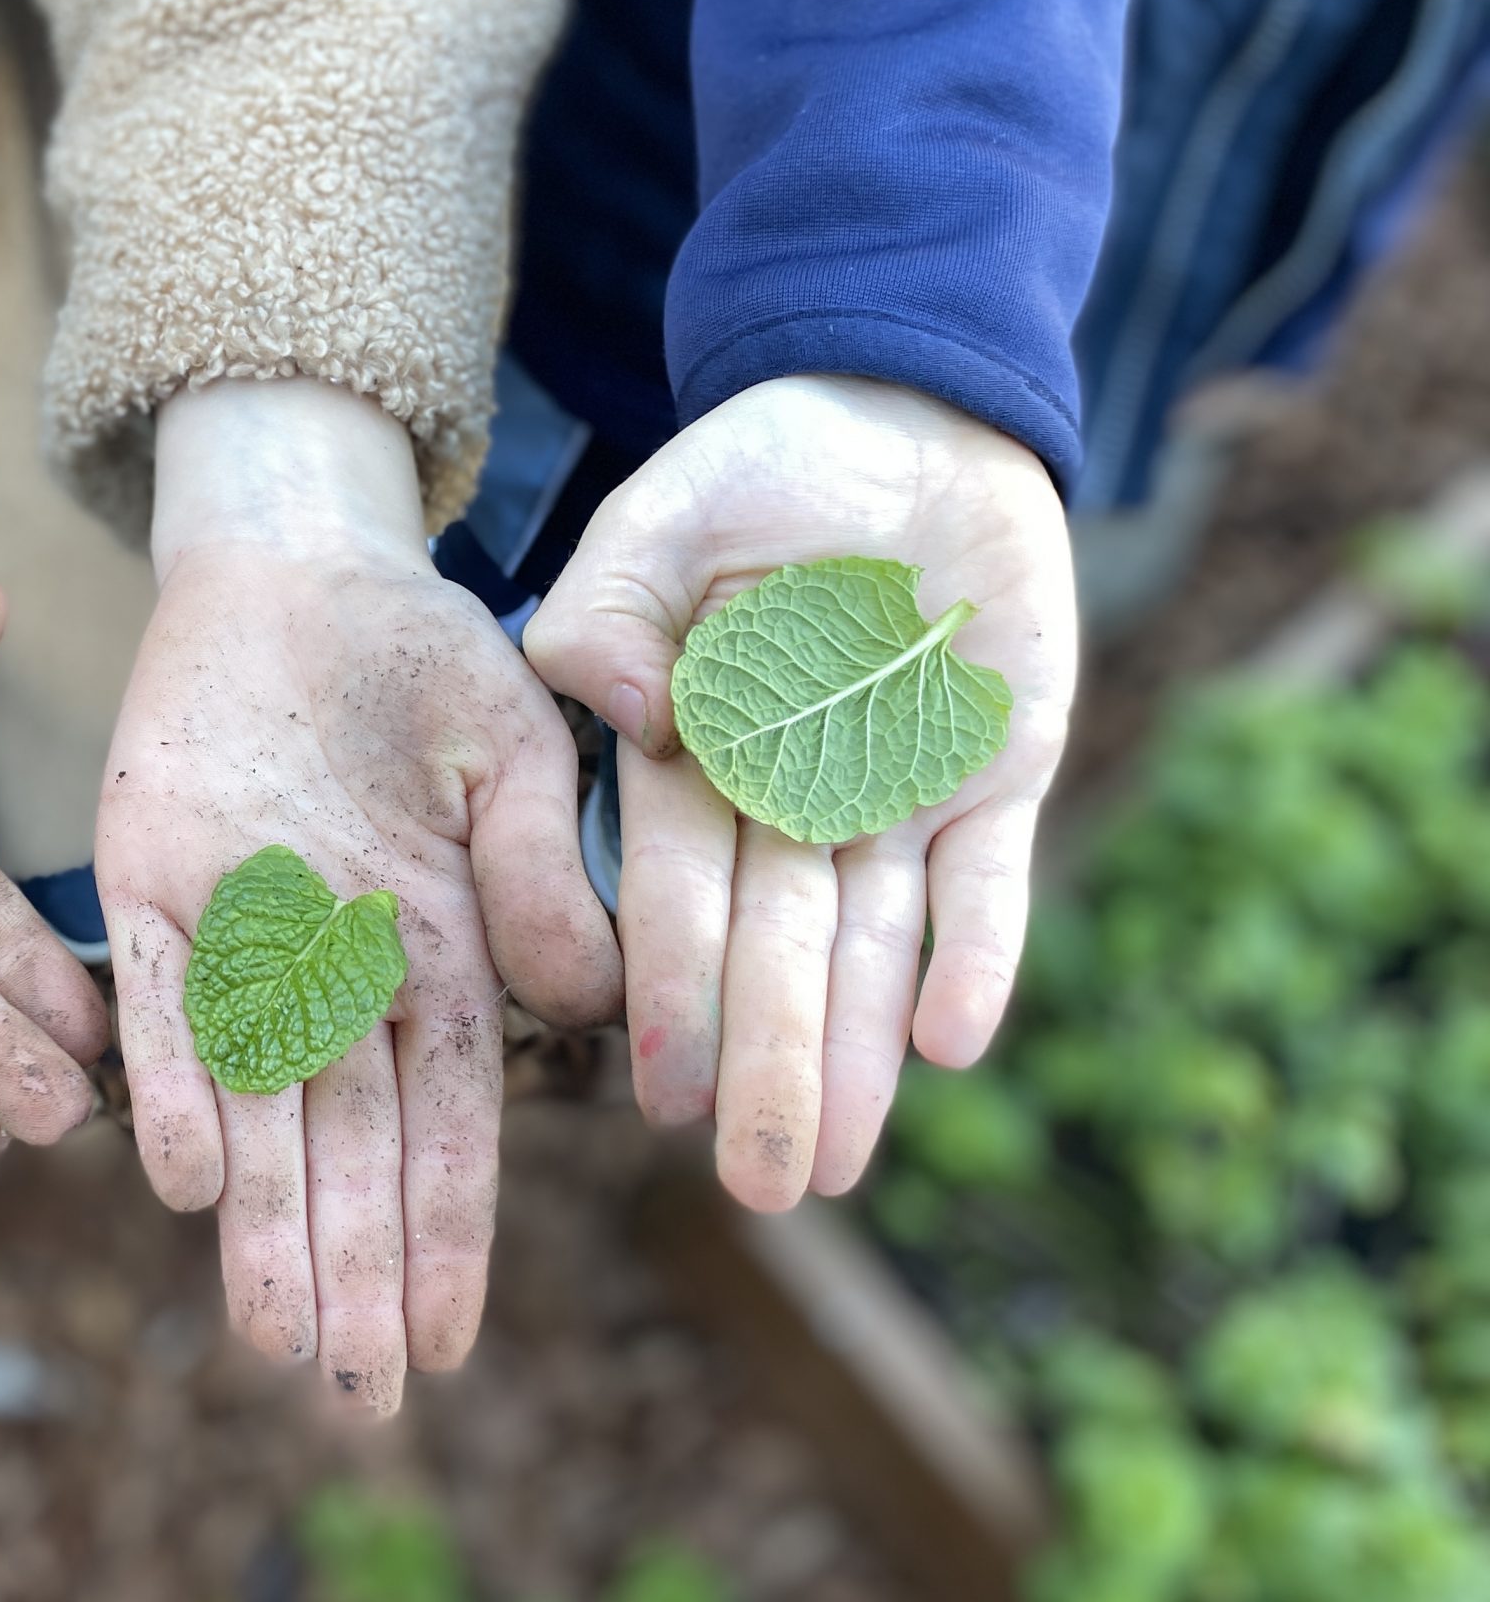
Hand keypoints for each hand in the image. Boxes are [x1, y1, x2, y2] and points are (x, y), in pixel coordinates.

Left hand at [98, 381, 618, 1414]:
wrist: (296, 569)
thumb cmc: (423, 660)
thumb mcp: (513, 749)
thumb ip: (540, 871)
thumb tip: (592, 996)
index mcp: (439, 953)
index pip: (448, 1120)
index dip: (444, 1232)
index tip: (447, 1342)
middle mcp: (336, 971)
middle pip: (348, 1145)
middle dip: (351, 1269)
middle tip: (354, 1394)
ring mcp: (240, 935)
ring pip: (257, 1103)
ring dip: (263, 1218)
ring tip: (274, 1338)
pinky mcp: (152, 885)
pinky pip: (161, 998)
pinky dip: (173, 1083)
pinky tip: (184, 1179)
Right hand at [524, 376, 1074, 1209]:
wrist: (905, 414)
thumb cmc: (756, 470)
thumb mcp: (655, 522)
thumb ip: (605, 610)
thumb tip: (622, 711)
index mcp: (694, 758)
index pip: (676, 894)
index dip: (671, 995)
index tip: (658, 1097)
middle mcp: (790, 798)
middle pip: (776, 951)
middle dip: (768, 1068)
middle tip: (761, 1187)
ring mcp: (897, 793)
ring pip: (873, 946)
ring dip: (859, 1052)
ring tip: (839, 1165)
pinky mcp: (995, 774)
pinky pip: (988, 882)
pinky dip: (976, 955)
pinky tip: (953, 1043)